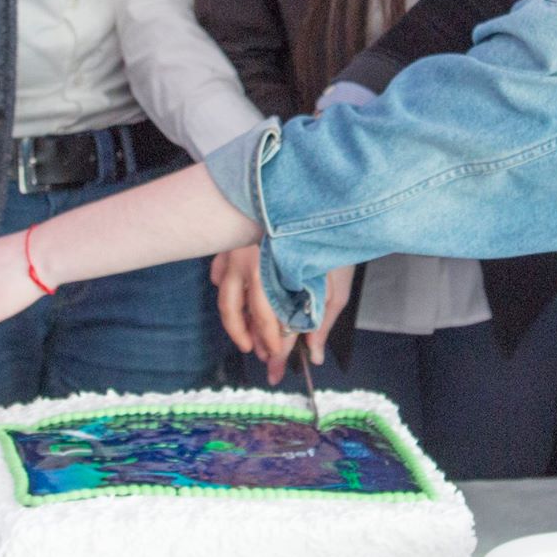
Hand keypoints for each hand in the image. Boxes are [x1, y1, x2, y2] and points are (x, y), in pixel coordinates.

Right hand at [215, 250, 353, 384]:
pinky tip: (235, 292)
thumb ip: (323, 319)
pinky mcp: (232, 240)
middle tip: (264, 355)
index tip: (277, 362)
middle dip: (250, 339)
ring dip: (234, 321)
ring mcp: (235, 250)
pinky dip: (224, 285)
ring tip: (246, 337)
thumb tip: (314, 354)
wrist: (315, 194)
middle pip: (237, 311)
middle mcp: (247, 262)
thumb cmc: (329, 237)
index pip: (266, 321)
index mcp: (271, 273)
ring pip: (223, 295)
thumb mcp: (338, 282)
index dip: (273, 345)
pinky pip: (218, 270)